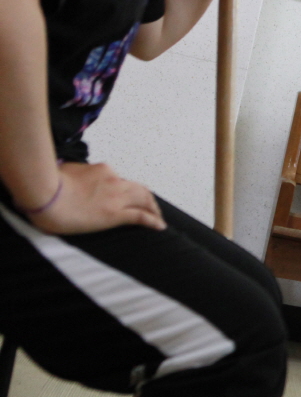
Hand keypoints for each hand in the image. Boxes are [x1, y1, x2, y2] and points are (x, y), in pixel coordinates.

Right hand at [28, 162, 164, 234]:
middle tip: (151, 206)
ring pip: (144, 200)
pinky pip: (140, 216)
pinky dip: (153, 220)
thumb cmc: (47, 183)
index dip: (125, 189)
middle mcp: (113, 181)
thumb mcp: (65, 171)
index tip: (126, 195)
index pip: (119, 180)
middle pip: (138, 189)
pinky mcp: (115, 214)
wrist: (45, 193)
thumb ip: (76, 174)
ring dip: (153, 208)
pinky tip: (160, 226)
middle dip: (146, 198)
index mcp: (102, 170)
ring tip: (158, 217)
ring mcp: (116, 198)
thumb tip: (74, 178)